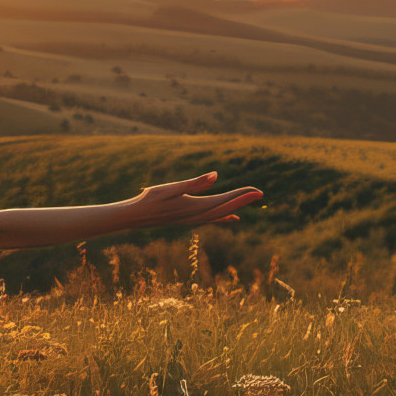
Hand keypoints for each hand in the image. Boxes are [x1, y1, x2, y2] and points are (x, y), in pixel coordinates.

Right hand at [122, 171, 261, 229]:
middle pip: (226, 208)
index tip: (257, 191)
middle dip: (243, 200)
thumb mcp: (172, 188)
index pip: (224, 200)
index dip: (241, 196)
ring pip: (220, 214)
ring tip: (248, 203)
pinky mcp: (187, 220)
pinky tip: (230, 217)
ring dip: (234, 207)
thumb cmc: (150, 199)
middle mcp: (196, 216)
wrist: (135, 217)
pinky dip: (223, 217)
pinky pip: (211, 219)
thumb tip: (216, 176)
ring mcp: (192, 220)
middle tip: (260, 194)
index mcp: (195, 207)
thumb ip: (195, 183)